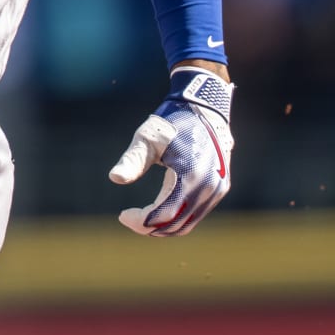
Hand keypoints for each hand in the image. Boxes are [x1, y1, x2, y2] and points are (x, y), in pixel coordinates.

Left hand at [108, 68, 234, 235]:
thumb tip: (114, 178)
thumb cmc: (171, 122)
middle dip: (150, 226)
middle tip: (129, 218)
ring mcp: (217, 189)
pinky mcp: (220, 187)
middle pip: (175, 224)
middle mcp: (208, 187)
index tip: (123, 215)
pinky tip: (161, 210)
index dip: (140, 221)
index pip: (163, 214)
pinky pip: (197, 214)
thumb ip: (132, 160)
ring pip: (187, 223)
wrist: (204, 108)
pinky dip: (178, 218)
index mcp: (190, 176)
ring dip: (164, 226)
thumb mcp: (147, 138)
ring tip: (142, 217)